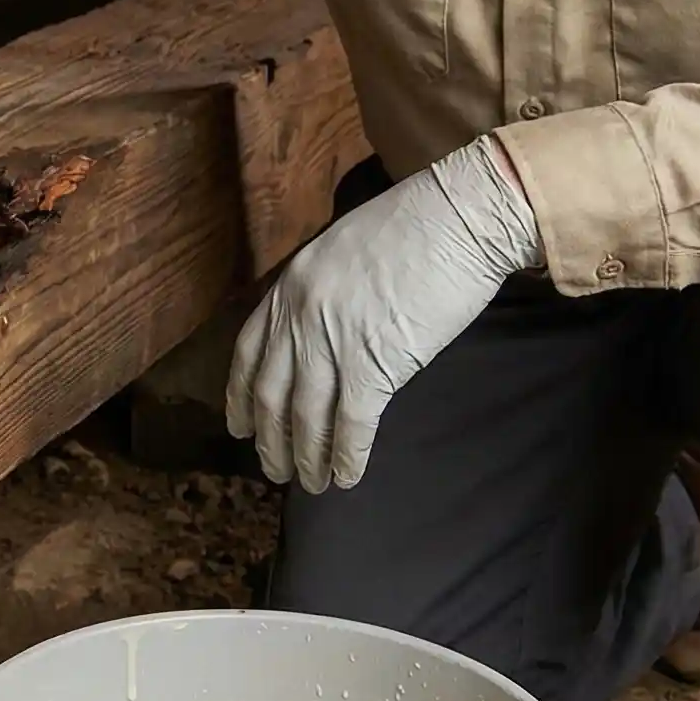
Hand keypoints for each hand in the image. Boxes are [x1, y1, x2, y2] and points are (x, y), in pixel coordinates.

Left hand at [226, 138, 541, 491]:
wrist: (460, 217)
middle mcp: (300, 316)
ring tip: (311, 483)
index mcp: (290, 285)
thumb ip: (319, 293)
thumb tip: (320, 334)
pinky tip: (347, 476)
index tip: (239, 425)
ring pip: (306, 416)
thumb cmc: (416, 227)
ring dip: (306, 457)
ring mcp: (334, 342)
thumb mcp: (342, 251)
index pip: (248, 352)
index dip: (240, 396)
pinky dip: (347, 455)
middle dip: (271, 439)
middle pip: (270, 393)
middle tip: (275, 469)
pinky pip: (352, 424)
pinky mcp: (375, 365)